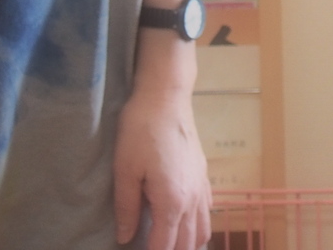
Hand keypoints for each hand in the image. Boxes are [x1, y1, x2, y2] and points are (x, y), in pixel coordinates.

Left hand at [113, 80, 211, 249]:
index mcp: (172, 202)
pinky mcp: (203, 174)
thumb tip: (125, 237)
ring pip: (203, 229)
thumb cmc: (141, 132)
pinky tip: (183, 220)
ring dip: (187, 243)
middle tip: (150, 247)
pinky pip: (208, 210)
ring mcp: (202, 185)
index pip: (164, 246)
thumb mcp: (125, 171)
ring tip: (167, 242)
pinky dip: (198, 224)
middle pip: (188, 243)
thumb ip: (126, 209)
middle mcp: (192, 198)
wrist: (166, 98)